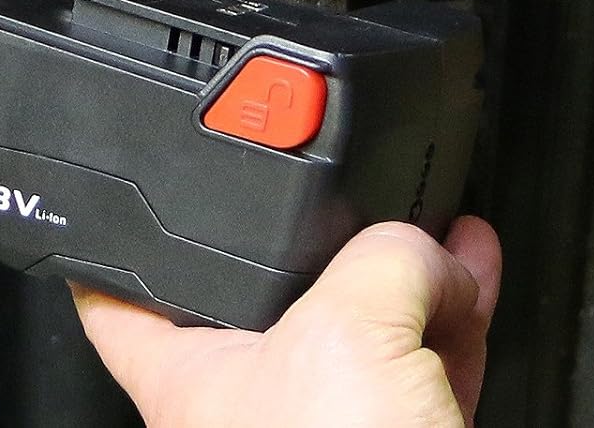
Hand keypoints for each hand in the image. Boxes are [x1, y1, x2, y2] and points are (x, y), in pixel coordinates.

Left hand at [73, 217, 500, 427]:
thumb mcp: (348, 332)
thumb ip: (384, 258)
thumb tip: (431, 251)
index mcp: (194, 379)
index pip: (125, 299)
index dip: (121, 247)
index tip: (123, 204)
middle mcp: (252, 403)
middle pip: (276, 293)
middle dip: (329, 236)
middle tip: (355, 189)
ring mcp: (324, 426)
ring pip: (359, 328)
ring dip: (408, 271)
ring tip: (443, 224)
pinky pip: (417, 368)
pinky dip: (447, 322)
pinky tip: (473, 279)